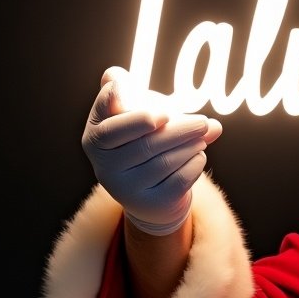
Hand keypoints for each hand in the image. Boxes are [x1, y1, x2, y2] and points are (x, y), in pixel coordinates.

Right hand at [81, 66, 222, 234]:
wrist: (148, 192)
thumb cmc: (141, 141)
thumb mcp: (137, 115)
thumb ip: (145, 98)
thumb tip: (154, 94)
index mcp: (96, 137)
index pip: (109, 127)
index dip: (134, 120)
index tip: (161, 113)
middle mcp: (104, 165)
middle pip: (145, 145)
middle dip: (179, 130)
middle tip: (202, 122)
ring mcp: (125, 188)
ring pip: (164, 163)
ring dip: (189, 146)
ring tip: (202, 135)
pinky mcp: (148, 203)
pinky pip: (177, 181)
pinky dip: (193, 164)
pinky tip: (198, 155)